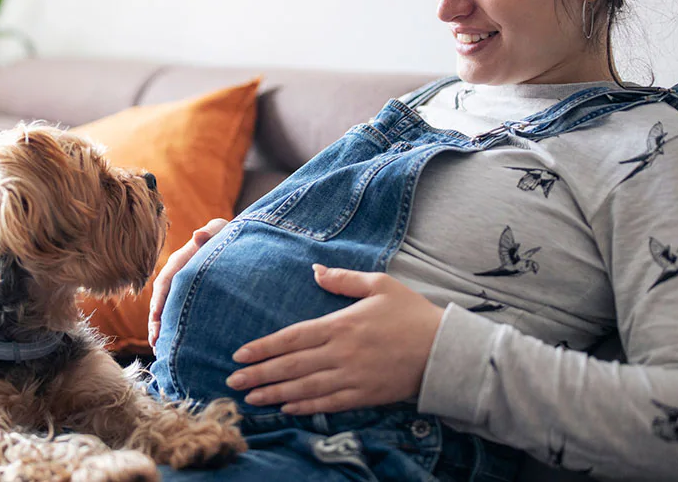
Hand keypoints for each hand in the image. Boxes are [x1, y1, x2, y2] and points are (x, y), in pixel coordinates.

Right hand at [148, 218, 229, 347]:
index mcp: (179, 262)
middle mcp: (176, 276)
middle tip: (156, 342)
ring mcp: (181, 289)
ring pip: (167, 311)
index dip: (159, 300)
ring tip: (160, 351)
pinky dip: (173, 330)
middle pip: (161, 301)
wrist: (233, 242)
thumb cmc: (225, 234)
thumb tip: (198, 235)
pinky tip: (174, 347)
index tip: (156, 317)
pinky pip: (177, 315)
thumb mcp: (219, 230)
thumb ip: (210, 231)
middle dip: (157, 322)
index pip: (165, 282)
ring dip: (162, 330)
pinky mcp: (188, 299)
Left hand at [225, 265, 445, 414]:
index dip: (263, 347)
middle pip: (291, 366)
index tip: (240, 355)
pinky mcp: (365, 395)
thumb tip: (315, 270)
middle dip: (259, 374)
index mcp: (340, 325)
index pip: (292, 338)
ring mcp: (352, 377)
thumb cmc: (412, 314)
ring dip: (275, 393)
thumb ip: (344, 279)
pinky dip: (305, 407)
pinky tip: (287, 407)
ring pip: (305, 388)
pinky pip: (329, 404)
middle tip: (232, 382)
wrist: (445, 350)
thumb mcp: (380, 285)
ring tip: (251, 398)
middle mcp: (341, 353)